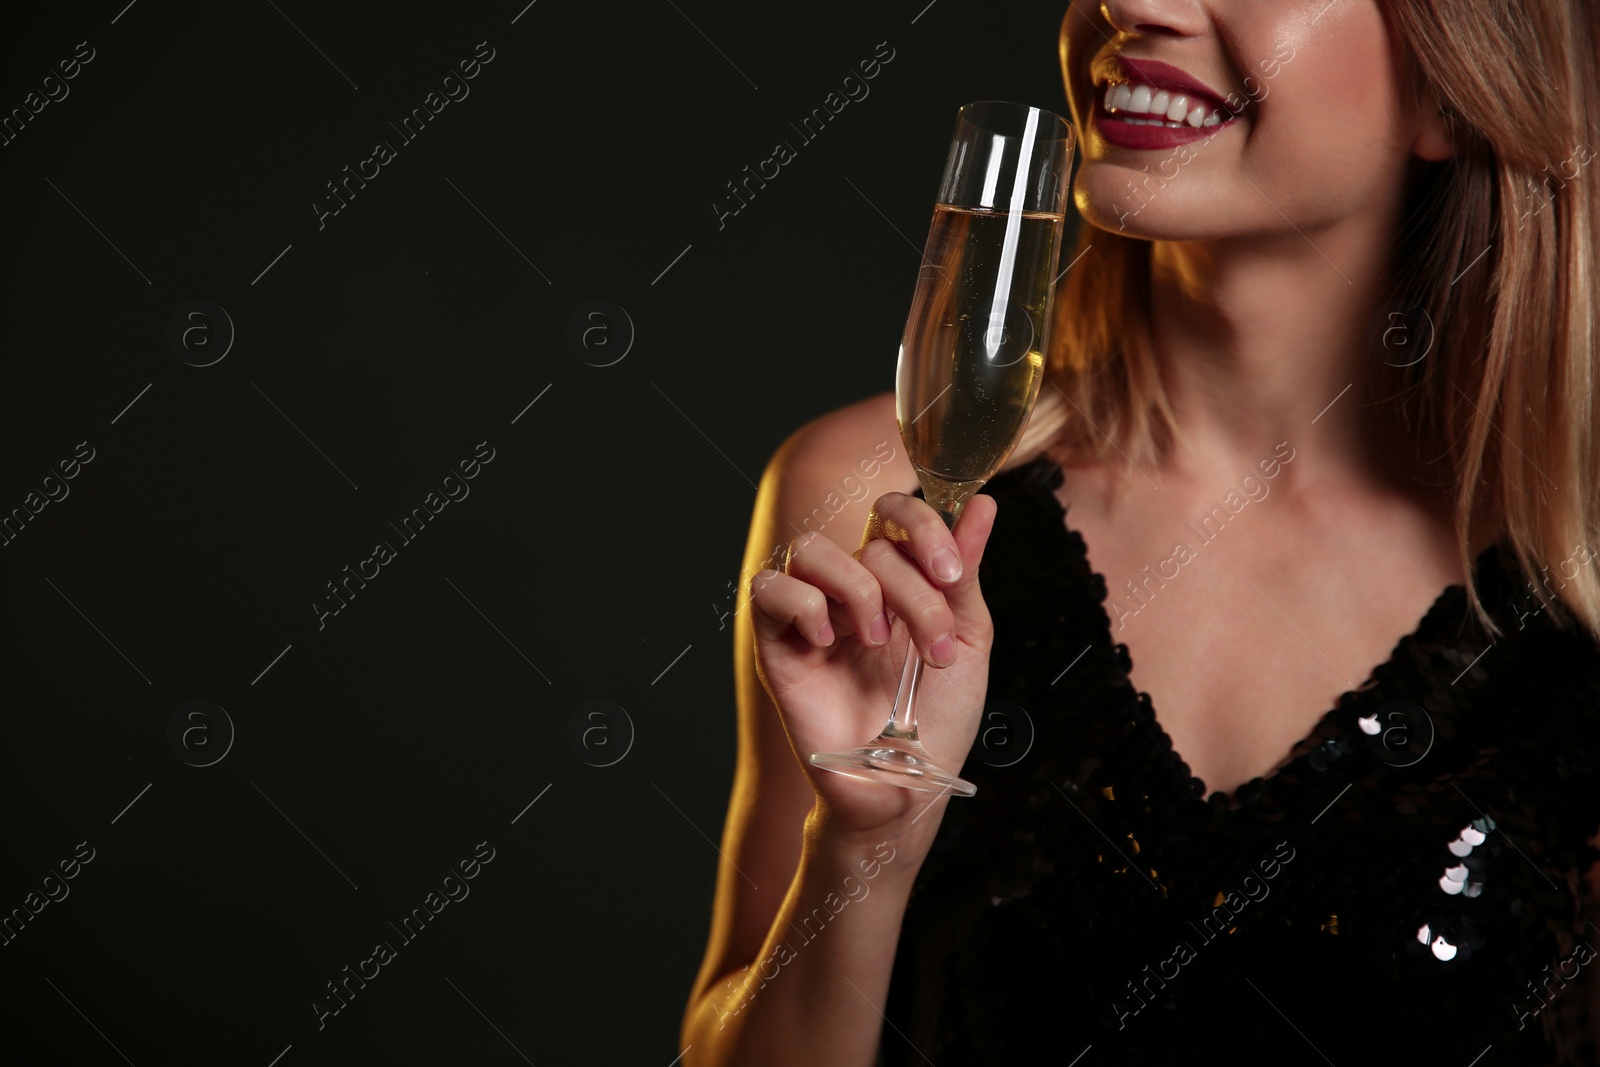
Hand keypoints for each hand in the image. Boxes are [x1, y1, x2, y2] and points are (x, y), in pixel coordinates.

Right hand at [748, 491, 998, 842]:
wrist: (907, 786)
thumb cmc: (938, 720)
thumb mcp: (967, 640)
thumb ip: (966, 573)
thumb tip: (983, 505)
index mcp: (898, 581)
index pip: (893, 513)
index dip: (922, 526)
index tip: (952, 574)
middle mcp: (852, 589)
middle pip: (870, 541)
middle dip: (914, 591)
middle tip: (934, 645)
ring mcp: (812, 615)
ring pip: (810, 548)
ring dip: (858, 588)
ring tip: (879, 641)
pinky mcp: (776, 645)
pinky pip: (768, 589)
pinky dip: (803, 605)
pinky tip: (830, 642)